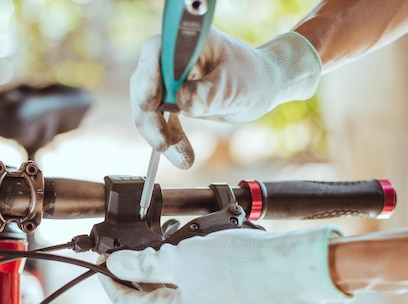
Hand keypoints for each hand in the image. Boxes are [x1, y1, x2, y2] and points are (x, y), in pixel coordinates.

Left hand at [99, 226, 348, 303]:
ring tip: (146, 253)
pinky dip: (173, 285)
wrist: (292, 268)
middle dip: (130, 284)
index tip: (101, 263)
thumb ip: (142, 262)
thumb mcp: (180, 257)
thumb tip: (116, 263)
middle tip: (120, 259)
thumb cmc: (240, 263)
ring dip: (152, 281)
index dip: (110, 284)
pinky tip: (171, 261)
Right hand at [130, 27, 321, 168]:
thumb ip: (209, 93)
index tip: (150, 103)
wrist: (263, 86)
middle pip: (144, 82)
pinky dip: (169, 139)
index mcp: (189, 40)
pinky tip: (182, 157)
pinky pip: (160, 120)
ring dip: (158, 134)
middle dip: (149, 116)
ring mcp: (169, 77)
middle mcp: (173, 55)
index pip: (156, 52)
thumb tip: (181, 103)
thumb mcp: (235, 86)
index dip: (148, 76)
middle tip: (162, 143)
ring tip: (181, 159)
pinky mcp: (171, 97)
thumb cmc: (253, 76)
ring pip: (147, 105)